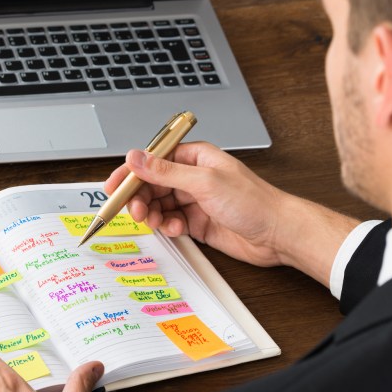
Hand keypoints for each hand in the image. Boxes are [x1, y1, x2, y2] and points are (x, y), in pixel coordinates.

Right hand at [105, 141, 358, 284]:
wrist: (278, 234)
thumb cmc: (253, 201)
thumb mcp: (204, 182)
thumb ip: (165, 171)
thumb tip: (136, 157)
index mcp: (194, 157)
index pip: (152, 160)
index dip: (131, 173)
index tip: (114, 186)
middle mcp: (192, 176)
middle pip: (151, 184)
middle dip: (140, 198)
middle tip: (135, 211)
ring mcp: (194, 199)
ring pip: (158, 204)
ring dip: (152, 214)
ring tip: (156, 222)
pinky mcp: (196, 221)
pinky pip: (170, 221)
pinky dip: (167, 226)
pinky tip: (176, 229)